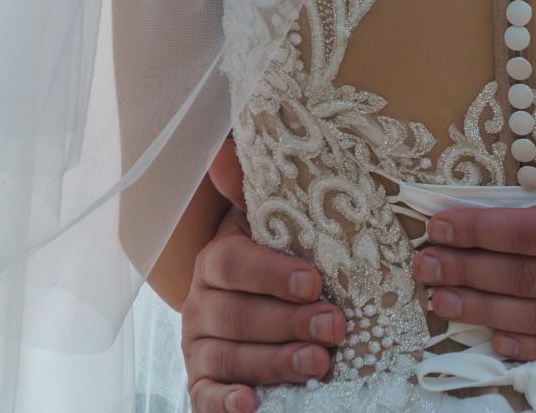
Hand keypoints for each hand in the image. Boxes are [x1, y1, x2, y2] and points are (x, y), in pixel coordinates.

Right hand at [181, 140, 343, 412]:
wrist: (256, 303)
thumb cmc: (278, 258)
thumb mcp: (274, 223)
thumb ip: (257, 188)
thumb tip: (227, 148)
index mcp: (217, 259)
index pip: (234, 263)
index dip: (272, 273)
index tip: (315, 282)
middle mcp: (201, 304)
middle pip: (238, 315)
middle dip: (289, 322)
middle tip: (336, 327)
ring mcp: (199, 346)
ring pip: (230, 357)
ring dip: (275, 362)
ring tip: (319, 363)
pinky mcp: (204, 382)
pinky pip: (205, 396)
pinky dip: (226, 402)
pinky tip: (252, 404)